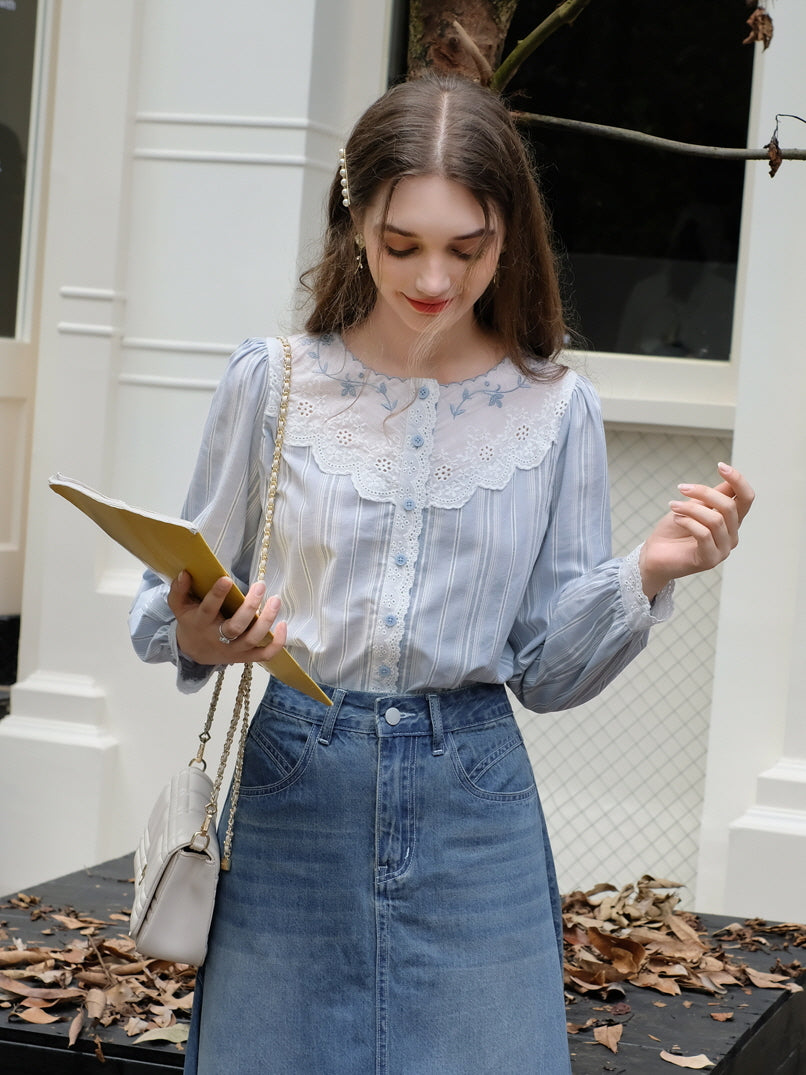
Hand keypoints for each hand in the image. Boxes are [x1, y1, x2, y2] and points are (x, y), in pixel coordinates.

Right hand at [167, 571, 287, 665]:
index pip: (208, 609)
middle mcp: (217, 638)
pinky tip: (283, 624)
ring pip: (253, 639)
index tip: (227, 579)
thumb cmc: (191, 622)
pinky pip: (264, 655)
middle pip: (236, 627)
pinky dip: (277, 643)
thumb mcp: (179, 606)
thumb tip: (185, 573)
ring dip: (266, 620)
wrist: (193, 652)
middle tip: (260, 585)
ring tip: (276, 600)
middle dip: (250, 606)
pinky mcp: (245, 657)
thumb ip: (179, 589)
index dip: (217, 595)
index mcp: (200, 623)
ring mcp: (233, 650)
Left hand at [639, 462, 754, 599]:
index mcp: (731, 521)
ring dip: (690, 509)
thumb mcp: (694, 506)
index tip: (720, 466)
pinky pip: (704, 534)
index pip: (746, 498)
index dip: (738, 480)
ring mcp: (723, 549)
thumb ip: (712, 496)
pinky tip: (676, 518)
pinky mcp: (710, 560)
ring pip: (715, 520)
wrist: (654, 555)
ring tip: (672, 505)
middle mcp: (732, 535)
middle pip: (729, 507)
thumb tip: (730, 479)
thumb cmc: (674, 530)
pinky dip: (688, 522)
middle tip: (682, 488)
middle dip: (704, 493)